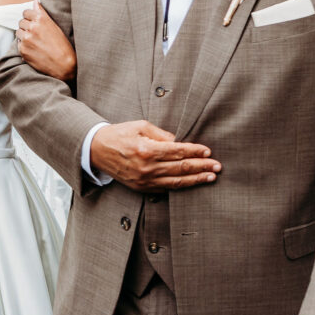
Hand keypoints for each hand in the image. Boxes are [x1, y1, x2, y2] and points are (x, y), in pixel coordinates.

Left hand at [16, 0, 75, 81]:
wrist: (64, 65)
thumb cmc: (62, 45)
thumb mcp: (54, 26)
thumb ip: (42, 12)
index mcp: (41, 18)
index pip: (26, 12)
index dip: (30, 18)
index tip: (34, 23)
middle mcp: (32, 27)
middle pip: (21, 22)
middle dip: (26, 27)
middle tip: (36, 35)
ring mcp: (26, 38)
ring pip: (18, 32)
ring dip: (24, 36)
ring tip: (35, 43)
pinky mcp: (22, 50)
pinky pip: (19, 44)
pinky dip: (24, 46)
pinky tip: (34, 50)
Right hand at [90, 120, 220, 191]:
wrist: (96, 150)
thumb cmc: (119, 134)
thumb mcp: (140, 126)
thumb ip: (162, 134)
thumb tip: (181, 141)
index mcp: (147, 149)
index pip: (178, 151)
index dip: (195, 152)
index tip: (208, 151)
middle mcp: (146, 167)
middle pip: (180, 168)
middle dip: (201, 167)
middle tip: (218, 167)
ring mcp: (144, 180)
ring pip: (176, 182)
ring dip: (195, 180)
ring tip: (210, 177)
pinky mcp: (141, 188)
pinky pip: (165, 188)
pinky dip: (180, 186)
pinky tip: (192, 183)